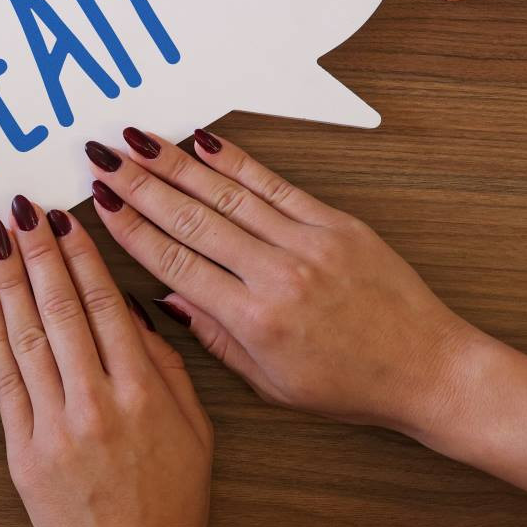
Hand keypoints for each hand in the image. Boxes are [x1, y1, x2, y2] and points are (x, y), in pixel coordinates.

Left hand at [0, 197, 212, 526]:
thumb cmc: (175, 502)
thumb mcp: (195, 427)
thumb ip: (166, 364)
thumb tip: (132, 307)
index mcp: (144, 393)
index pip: (105, 304)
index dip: (81, 255)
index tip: (65, 219)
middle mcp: (96, 404)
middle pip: (61, 309)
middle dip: (39, 252)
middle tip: (23, 209)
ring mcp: (55, 430)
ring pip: (27, 336)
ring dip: (10, 280)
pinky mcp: (23, 454)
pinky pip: (3, 382)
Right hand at [83, 127, 478, 440]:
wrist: (427, 368)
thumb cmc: (351, 386)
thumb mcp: (271, 384)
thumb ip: (215, 337)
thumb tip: (165, 297)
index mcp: (255, 320)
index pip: (176, 263)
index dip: (131, 230)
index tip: (99, 204)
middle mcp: (278, 275)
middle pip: (192, 219)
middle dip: (140, 185)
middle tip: (101, 158)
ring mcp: (308, 244)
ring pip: (227, 194)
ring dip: (176, 164)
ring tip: (136, 140)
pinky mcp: (336, 224)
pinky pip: (275, 185)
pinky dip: (237, 161)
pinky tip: (204, 142)